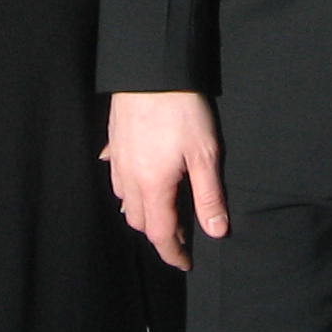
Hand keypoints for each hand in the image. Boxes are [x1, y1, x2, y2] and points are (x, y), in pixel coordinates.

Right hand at [104, 91, 227, 271]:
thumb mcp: (205, 154)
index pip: (159, 233)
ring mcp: (118, 158)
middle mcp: (130, 177)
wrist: (152, 68)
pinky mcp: (114, 140)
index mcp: (153, 185)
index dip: (173, 252)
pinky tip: (138, 174)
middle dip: (158, 232)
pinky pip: (116, 172)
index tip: (186, 263)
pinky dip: (128, 184)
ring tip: (164, 206)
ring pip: (125, 198)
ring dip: (143, 209)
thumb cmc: (182, 109)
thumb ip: (209, 196)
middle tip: (182, 232)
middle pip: (139, 220)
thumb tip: (216, 232)